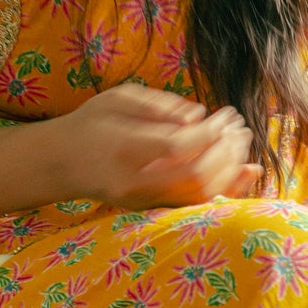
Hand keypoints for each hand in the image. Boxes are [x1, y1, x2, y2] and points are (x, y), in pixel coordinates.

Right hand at [49, 82, 263, 207]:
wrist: (61, 163)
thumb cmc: (92, 123)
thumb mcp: (116, 99)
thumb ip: (157, 106)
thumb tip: (198, 117)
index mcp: (122, 149)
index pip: (177, 146)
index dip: (209, 132)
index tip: (226, 116)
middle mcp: (134, 182)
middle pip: (194, 174)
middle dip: (225, 151)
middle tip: (239, 129)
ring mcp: (143, 200)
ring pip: (198, 194)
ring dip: (229, 169)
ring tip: (241, 143)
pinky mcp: (152, 209)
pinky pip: (195, 204)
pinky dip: (224, 188)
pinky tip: (245, 171)